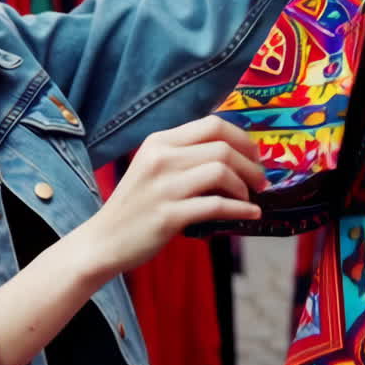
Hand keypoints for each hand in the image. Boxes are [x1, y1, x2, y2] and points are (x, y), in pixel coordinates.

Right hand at [75, 116, 265, 279]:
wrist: (104, 240)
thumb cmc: (136, 206)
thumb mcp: (154, 169)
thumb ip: (185, 157)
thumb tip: (234, 155)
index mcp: (159, 142)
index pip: (212, 124)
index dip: (242, 138)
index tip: (254, 156)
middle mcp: (161, 158)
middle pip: (222, 147)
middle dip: (251, 164)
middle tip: (261, 181)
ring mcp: (163, 187)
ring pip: (221, 172)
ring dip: (245, 186)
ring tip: (251, 198)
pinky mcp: (168, 215)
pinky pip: (216, 205)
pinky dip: (240, 210)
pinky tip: (251, 215)